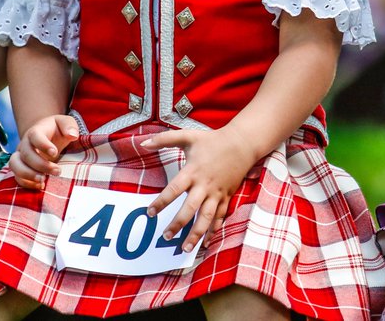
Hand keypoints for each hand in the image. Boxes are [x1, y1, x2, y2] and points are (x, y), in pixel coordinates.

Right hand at [10, 115, 78, 189]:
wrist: (45, 135)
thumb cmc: (57, 130)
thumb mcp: (65, 123)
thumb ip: (70, 126)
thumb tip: (73, 135)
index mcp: (36, 131)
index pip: (35, 136)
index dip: (43, 145)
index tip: (55, 153)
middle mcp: (25, 143)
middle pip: (26, 154)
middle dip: (41, 165)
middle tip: (57, 171)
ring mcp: (20, 156)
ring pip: (15, 165)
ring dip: (28, 174)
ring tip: (43, 181)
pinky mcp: (20, 167)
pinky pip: (17, 176)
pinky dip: (26, 183)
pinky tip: (41, 186)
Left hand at [141, 127, 258, 253]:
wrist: (241, 144)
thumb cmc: (212, 140)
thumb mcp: (187, 136)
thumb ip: (163, 139)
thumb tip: (142, 142)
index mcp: (192, 171)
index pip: (174, 190)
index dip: (161, 202)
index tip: (150, 213)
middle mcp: (204, 185)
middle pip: (190, 209)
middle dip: (177, 224)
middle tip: (165, 237)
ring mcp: (216, 193)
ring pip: (206, 218)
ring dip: (196, 234)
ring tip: (185, 249)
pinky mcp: (226, 197)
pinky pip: (220, 217)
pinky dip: (213, 231)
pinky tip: (206, 243)